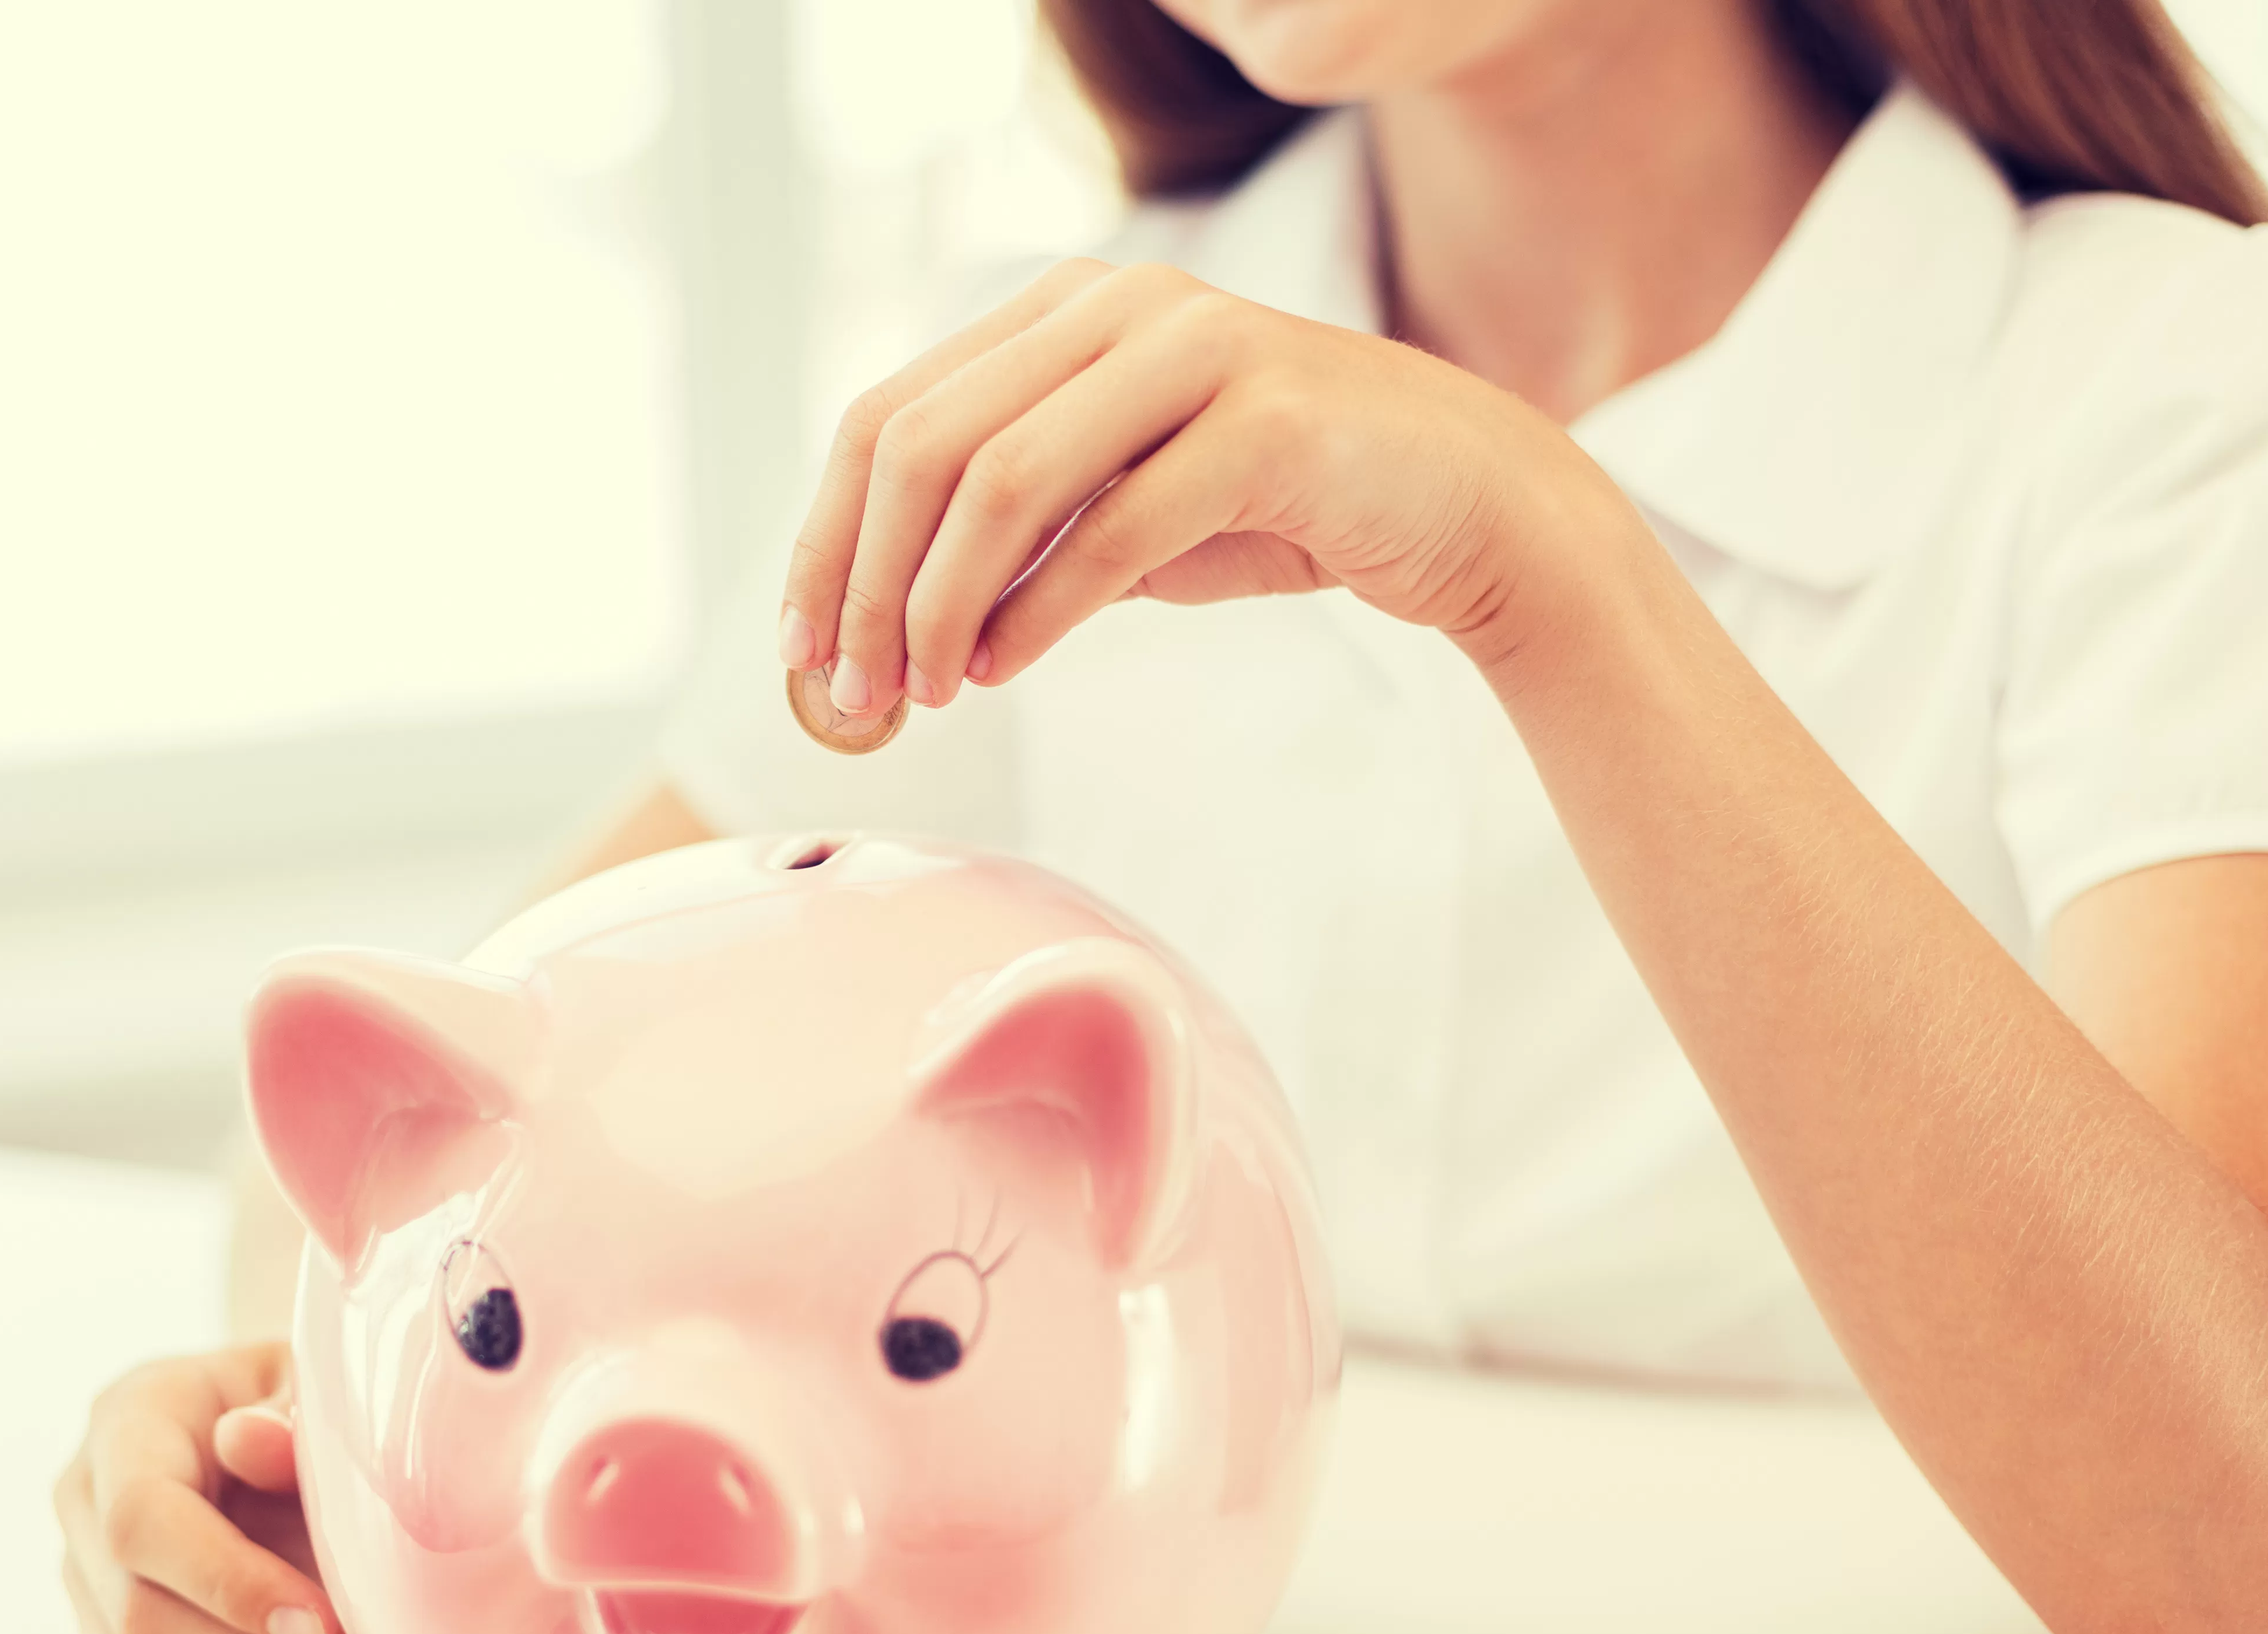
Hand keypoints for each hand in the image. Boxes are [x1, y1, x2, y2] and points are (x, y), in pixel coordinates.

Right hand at [55, 1340, 384, 1633]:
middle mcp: (85, 1502)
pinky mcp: (108, 1631)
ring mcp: (87, 1574)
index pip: (143, 1520)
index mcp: (128, 1422)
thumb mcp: (307, 1375)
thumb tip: (252, 1440)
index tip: (323, 1626)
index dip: (227, 1582)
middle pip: (140, 1614)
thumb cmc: (295, 1391)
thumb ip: (287, 1410)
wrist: (268, 1408)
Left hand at [775, 258, 1614, 715]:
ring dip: (941, 603)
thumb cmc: (1280, 507)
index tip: (802, 649)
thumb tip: (886, 627)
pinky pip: (1115, 527)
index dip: (826, 537)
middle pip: (925, 441)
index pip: (891, 414)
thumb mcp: (1120, 509)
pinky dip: (1039, 613)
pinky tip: (1003, 669)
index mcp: (1066, 311)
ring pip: (1006, 478)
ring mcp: (1197, 349)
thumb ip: (1016, 536)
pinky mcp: (1270, 420)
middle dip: (866, 582)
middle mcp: (1121, 307)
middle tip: (854, 693)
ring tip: (928, 691)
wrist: (1465, 504)